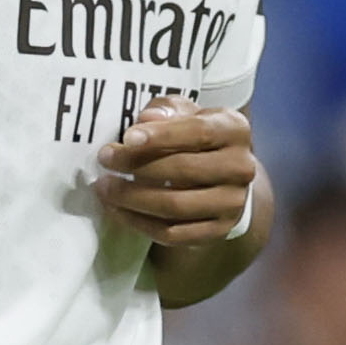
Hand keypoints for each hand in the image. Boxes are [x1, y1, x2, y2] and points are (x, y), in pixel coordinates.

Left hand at [96, 96, 256, 245]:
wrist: (218, 172)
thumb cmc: (190, 133)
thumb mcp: (180, 111)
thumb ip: (165, 110)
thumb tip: (147, 118)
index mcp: (234, 130)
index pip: (198, 132)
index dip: (161, 135)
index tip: (127, 138)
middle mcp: (241, 167)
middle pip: (184, 170)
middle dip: (137, 165)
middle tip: (104, 159)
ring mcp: (233, 203)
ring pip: (177, 206)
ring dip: (133, 198)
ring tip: (104, 187)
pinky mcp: (219, 230)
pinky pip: (174, 234)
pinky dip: (140, 223)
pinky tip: (118, 210)